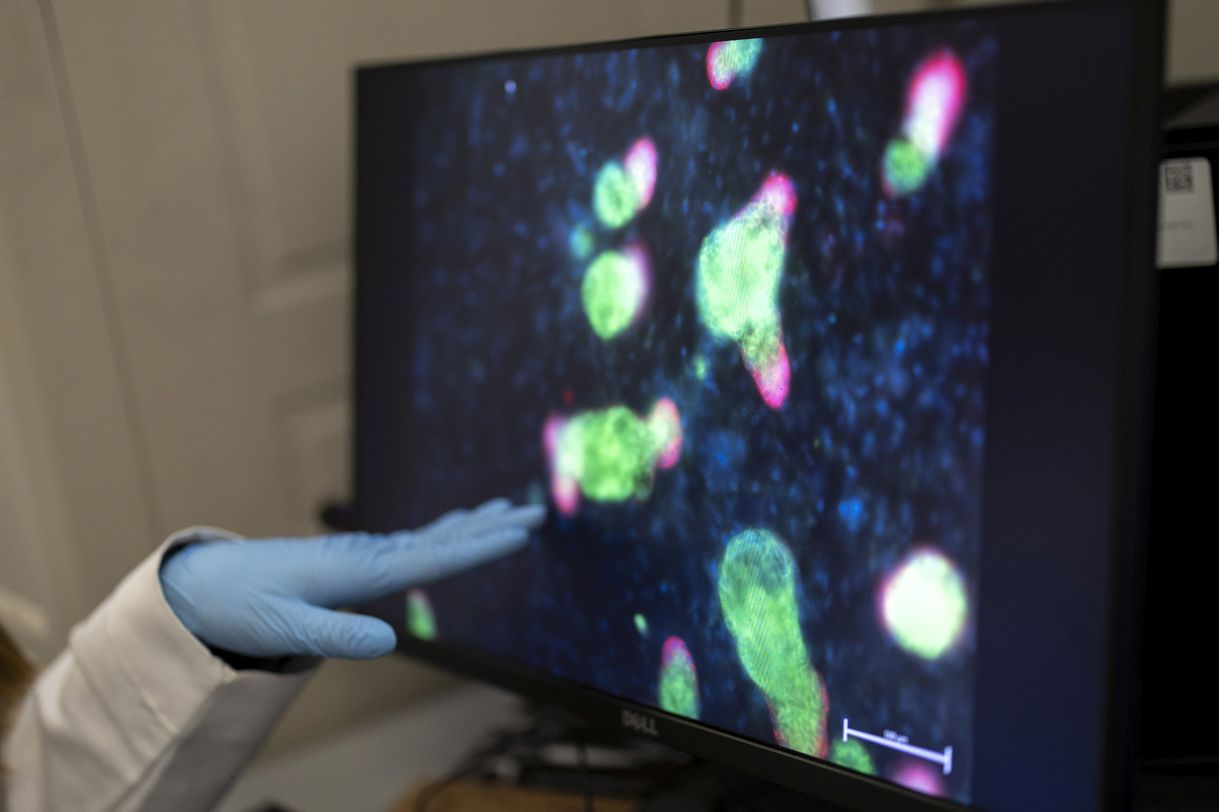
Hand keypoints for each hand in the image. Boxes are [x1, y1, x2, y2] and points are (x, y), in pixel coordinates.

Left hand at [159, 499, 544, 659]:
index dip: (480, 546)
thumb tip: (391, 642)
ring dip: (473, 524)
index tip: (520, 531)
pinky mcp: (355, 560)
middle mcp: (368, 555)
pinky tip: (453, 527)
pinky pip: (412, 543)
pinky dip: (443, 532)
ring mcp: (363, 554)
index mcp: (359, 570)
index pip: (433, 557)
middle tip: (536, 513)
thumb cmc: (243, 607)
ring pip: (431, 535)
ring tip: (509, 510)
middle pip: (441, 538)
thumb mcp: (284, 630)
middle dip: (490, 526)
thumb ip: (336, 636)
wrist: (207, 585)